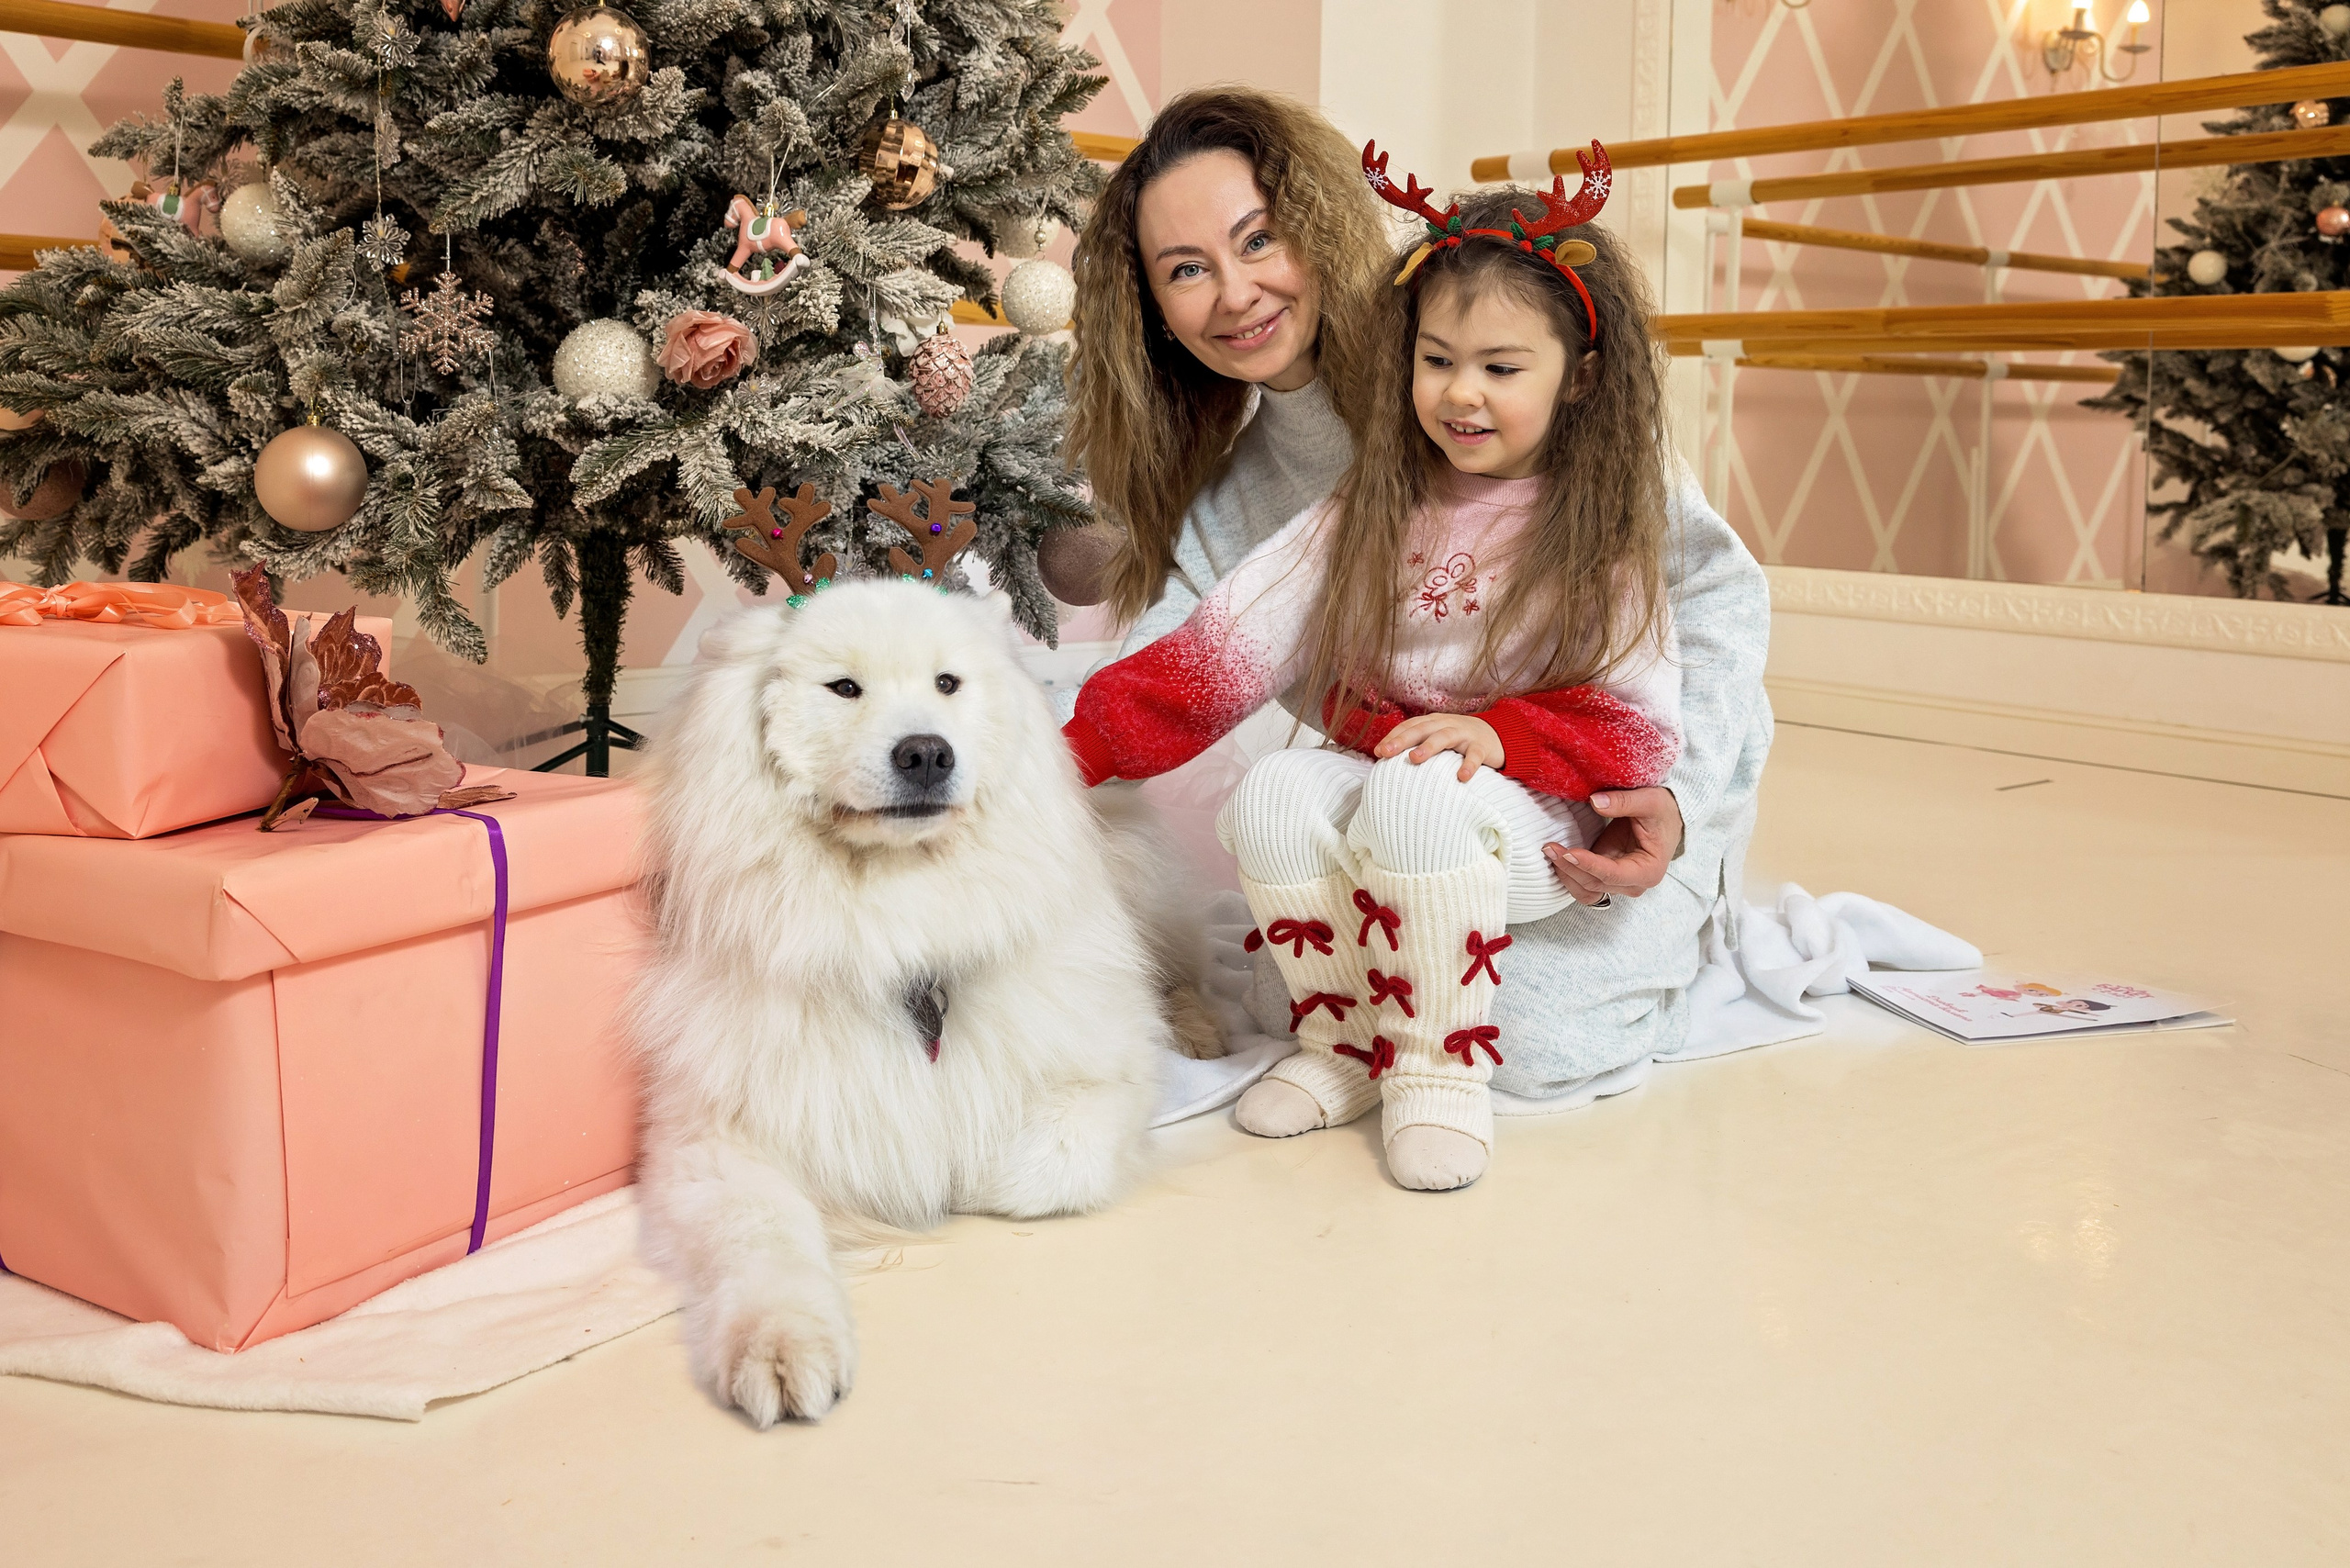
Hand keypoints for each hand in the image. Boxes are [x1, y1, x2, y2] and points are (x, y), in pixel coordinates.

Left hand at [1373, 713, 1502, 781]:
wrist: (1497, 735)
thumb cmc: (1459, 740)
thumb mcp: (1438, 737)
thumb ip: (1417, 745)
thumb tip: (1386, 759)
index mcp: (1433, 722)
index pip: (1410, 726)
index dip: (1393, 736)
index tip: (1378, 752)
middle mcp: (1447, 724)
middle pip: (1422, 729)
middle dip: (1403, 740)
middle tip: (1386, 752)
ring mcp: (1465, 733)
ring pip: (1445, 736)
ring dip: (1429, 746)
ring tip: (1414, 759)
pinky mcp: (1482, 746)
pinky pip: (1474, 755)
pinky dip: (1468, 765)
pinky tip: (1461, 777)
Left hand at [1543, 786, 1682, 905]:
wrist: (1666, 818)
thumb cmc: (1662, 811)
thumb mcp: (1650, 800)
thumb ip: (1624, 802)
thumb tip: (1595, 802)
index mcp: (1648, 870)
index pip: (1613, 874)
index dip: (1589, 865)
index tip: (1568, 852)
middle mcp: (1633, 884)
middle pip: (1595, 884)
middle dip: (1570, 868)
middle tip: (1549, 847)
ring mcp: (1618, 883)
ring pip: (1586, 891)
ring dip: (1566, 876)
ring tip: (1550, 852)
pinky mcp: (1605, 876)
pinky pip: (1583, 885)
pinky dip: (1569, 876)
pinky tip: (1557, 858)